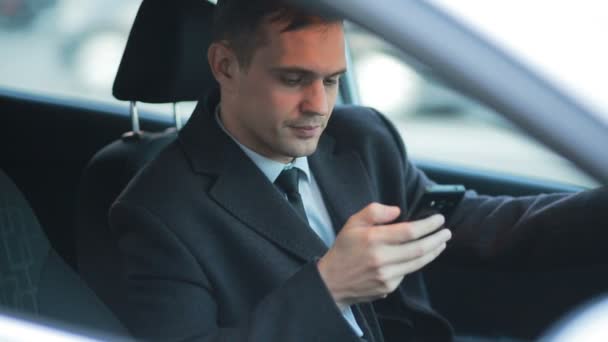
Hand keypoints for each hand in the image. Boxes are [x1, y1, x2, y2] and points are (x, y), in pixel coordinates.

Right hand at [317, 203, 450, 308]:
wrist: (332, 281)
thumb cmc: (343, 249)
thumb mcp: (352, 223)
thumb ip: (374, 211)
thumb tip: (397, 211)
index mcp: (372, 239)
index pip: (409, 231)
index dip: (428, 225)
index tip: (438, 219)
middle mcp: (381, 259)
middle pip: (419, 249)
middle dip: (437, 239)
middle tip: (446, 232)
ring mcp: (386, 276)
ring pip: (418, 262)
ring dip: (433, 251)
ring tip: (441, 242)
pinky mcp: (388, 287)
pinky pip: (407, 272)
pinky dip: (416, 262)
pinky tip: (419, 255)